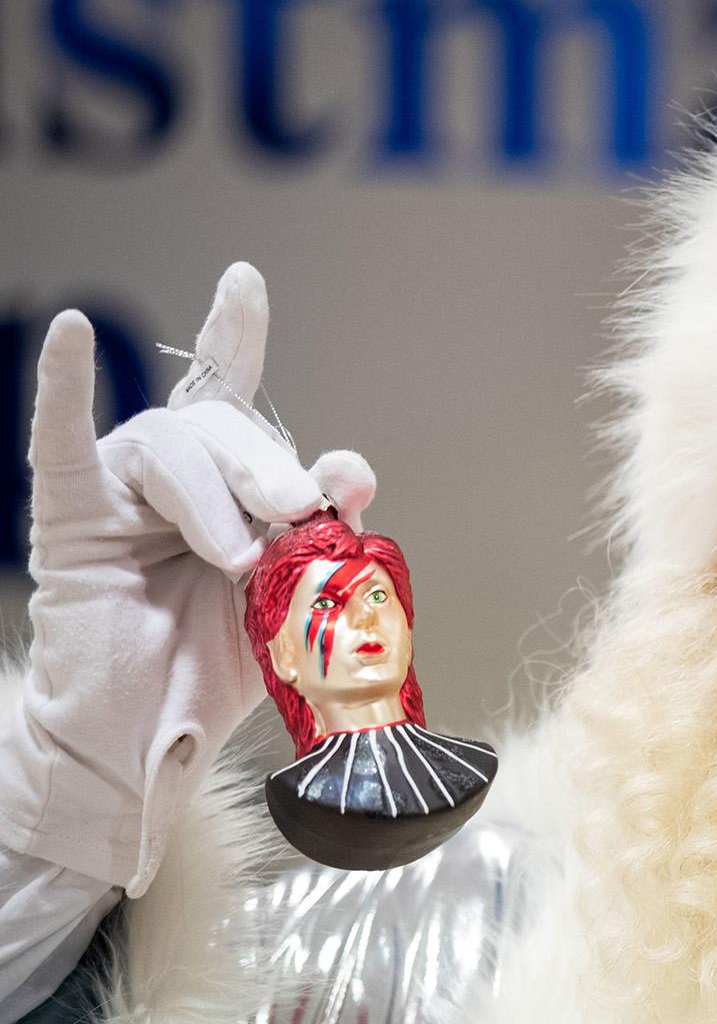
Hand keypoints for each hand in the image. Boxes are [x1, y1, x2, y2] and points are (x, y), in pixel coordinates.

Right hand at [0, 264, 375, 892]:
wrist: (145, 743)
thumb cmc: (214, 671)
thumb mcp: (295, 598)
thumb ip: (326, 537)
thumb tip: (349, 471)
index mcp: (223, 487)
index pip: (233, 395)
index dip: (234, 332)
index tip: (242, 280)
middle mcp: (169, 479)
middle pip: (219, 426)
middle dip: (268, 464)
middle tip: (299, 512)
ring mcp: (117, 497)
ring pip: (170, 447)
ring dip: (216, 497)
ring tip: (239, 558)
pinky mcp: (71, 524)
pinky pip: (61, 446)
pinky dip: (64, 390)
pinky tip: (75, 337)